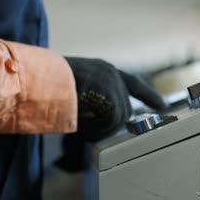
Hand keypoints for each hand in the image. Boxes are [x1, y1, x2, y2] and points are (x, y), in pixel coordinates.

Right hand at [55, 57, 165, 171]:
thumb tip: (110, 121)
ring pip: (120, 116)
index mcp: (105, 70)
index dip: (148, 96)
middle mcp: (112, 73)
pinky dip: (99, 128)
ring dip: (103, 128)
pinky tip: (83, 123)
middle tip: (90, 129)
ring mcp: (111, 81)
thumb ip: (97, 100)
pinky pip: (112, 120)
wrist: (37, 78)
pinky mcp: (109, 91)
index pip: (134, 83)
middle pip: (126, 108)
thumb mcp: (79, 89)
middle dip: (113, 124)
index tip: (162, 106)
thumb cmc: (51, 87)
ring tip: (82, 124)